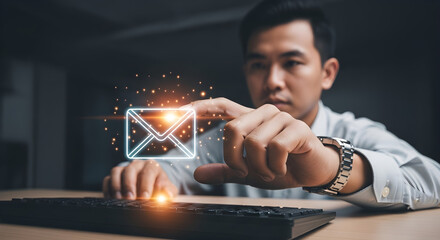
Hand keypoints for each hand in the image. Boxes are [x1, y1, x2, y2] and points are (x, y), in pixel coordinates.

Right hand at [102, 160, 177, 199]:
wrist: (152, 185)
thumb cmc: (160, 187)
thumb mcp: (168, 189)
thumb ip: (169, 191)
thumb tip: (167, 195)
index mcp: (151, 166)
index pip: (148, 172)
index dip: (146, 185)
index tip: (145, 197)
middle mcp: (137, 165)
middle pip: (130, 170)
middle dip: (129, 185)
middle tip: (130, 199)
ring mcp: (124, 169)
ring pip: (116, 172)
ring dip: (116, 186)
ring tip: (118, 199)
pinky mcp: (114, 176)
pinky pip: (107, 179)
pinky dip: (108, 189)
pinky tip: (111, 199)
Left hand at [184, 97, 340, 189]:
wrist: (312, 171)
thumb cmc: (281, 166)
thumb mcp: (250, 172)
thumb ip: (226, 171)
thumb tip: (198, 174)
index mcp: (250, 120)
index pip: (223, 107)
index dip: (203, 107)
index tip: (182, 110)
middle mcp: (264, 114)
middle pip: (232, 129)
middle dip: (234, 158)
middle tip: (245, 171)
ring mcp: (281, 119)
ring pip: (253, 142)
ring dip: (259, 167)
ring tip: (270, 171)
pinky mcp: (297, 128)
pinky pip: (275, 149)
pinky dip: (275, 166)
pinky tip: (282, 168)